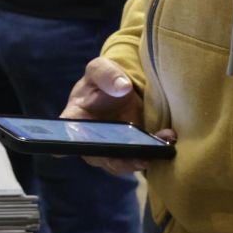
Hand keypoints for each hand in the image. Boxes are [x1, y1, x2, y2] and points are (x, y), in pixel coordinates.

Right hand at [61, 57, 175, 174]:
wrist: (123, 88)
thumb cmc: (103, 79)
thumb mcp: (101, 69)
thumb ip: (107, 74)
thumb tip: (122, 87)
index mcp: (74, 120)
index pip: (64, 135)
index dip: (64, 144)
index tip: (65, 150)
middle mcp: (90, 141)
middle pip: (98, 156)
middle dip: (117, 157)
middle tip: (136, 151)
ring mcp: (112, 149)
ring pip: (122, 163)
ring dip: (141, 156)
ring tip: (161, 143)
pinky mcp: (133, 151)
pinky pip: (141, 158)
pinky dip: (156, 151)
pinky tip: (169, 139)